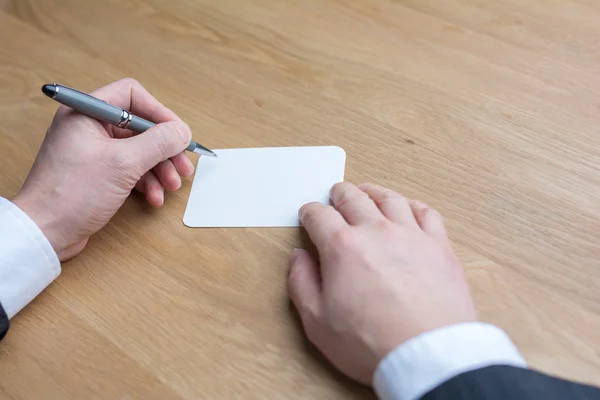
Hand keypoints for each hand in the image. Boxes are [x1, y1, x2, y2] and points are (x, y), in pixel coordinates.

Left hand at [13, 78, 194, 260]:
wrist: (45, 232)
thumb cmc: (72, 194)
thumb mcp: (124, 164)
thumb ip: (158, 143)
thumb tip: (182, 131)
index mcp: (87, 113)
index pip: (132, 96)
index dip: (159, 113)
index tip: (178, 134)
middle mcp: (89, 127)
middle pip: (140, 127)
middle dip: (165, 148)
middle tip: (183, 165)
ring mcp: (93, 151)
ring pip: (139, 150)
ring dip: (160, 168)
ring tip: (172, 186)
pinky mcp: (97, 174)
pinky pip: (130, 169)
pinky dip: (146, 182)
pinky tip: (154, 197)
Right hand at [288, 182, 476, 383]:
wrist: (427, 355)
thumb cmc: (371, 343)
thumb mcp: (317, 322)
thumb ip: (302, 282)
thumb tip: (299, 256)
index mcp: (342, 247)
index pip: (319, 215)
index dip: (310, 212)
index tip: (308, 214)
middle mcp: (376, 231)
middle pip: (353, 198)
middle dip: (339, 194)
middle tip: (335, 193)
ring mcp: (411, 235)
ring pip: (389, 199)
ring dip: (373, 192)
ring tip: (367, 192)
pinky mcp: (439, 246)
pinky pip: (426, 213)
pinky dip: (412, 205)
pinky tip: (408, 208)